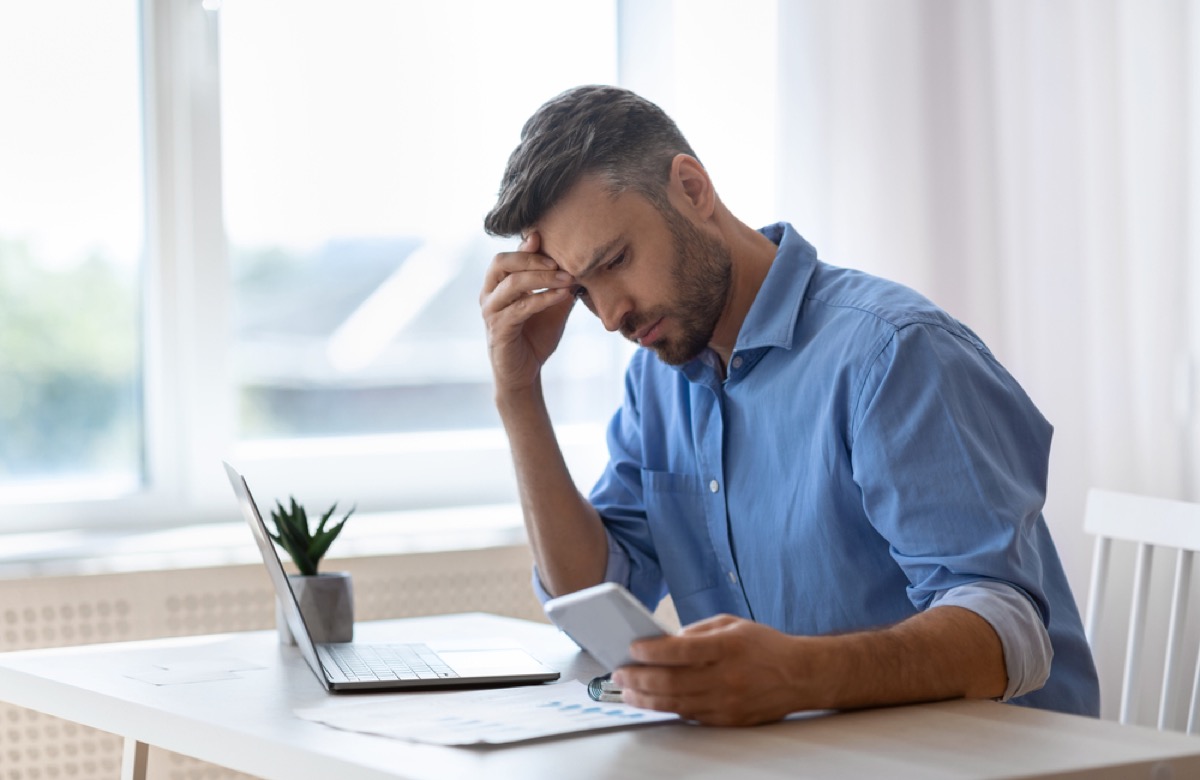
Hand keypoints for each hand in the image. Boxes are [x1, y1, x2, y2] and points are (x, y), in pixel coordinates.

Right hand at [479, 231, 575, 394]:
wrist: (525, 373)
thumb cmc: (535, 337)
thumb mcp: (551, 306)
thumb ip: (558, 285)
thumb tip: (578, 263)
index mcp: (498, 285)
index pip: (509, 256)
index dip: (527, 246)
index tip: (549, 240)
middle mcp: (489, 294)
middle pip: (501, 262)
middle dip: (531, 258)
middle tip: (559, 262)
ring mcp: (491, 312)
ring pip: (512, 283)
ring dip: (542, 277)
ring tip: (568, 279)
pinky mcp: (499, 329)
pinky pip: (520, 307)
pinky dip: (542, 298)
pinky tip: (561, 295)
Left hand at [611, 614, 807, 725]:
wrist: (801, 675)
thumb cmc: (765, 646)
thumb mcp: (732, 624)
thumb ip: (697, 631)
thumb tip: (664, 642)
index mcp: (727, 646)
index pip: (680, 650)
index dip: (651, 651)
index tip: (631, 649)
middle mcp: (726, 676)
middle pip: (671, 681)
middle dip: (638, 678)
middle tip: (619, 673)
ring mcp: (727, 701)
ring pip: (676, 703)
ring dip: (646, 698)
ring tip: (628, 692)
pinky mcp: (728, 719)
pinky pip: (690, 715)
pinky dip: (668, 708)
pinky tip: (654, 701)